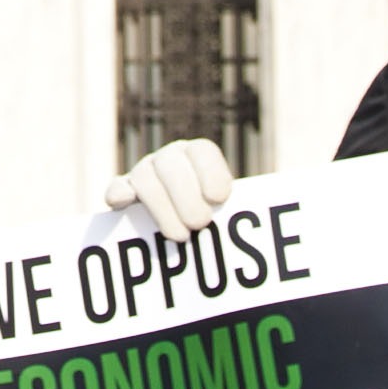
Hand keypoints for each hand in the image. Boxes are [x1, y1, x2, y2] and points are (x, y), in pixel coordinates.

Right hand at [103, 139, 234, 240]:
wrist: (183, 225)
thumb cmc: (213, 218)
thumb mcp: (229, 207)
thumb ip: (242, 205)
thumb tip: (270, 206)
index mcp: (197, 155)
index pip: (202, 151)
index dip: (210, 172)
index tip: (219, 198)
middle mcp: (169, 159)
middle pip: (171, 165)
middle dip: (186, 195)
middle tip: (201, 223)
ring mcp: (143, 174)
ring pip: (145, 178)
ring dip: (162, 207)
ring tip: (181, 237)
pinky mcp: (124, 193)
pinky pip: (117, 188)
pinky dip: (119, 193)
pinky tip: (125, 202)